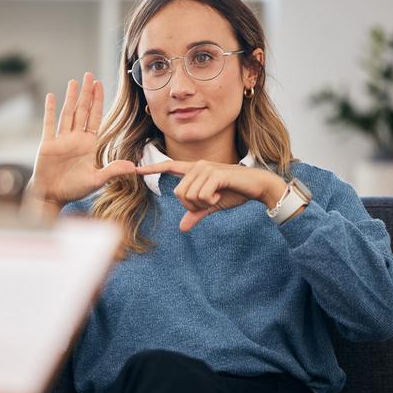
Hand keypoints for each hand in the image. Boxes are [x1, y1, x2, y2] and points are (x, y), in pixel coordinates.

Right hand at [29, 72, 135, 211]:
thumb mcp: (96, 180)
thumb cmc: (73, 190)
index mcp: (88, 144)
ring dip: (71, 97)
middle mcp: (75, 139)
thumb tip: (132, 168)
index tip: (100, 85)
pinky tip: (51, 96)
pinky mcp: (47, 144)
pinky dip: (50, 110)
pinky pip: (49, 123)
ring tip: (74, 81)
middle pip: (82, 111)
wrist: (51, 197)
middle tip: (90, 75)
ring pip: (67, 113)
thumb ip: (112, 171)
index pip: (95, 118)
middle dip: (86, 93)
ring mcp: (61, 140)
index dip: (97, 101)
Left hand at [136, 160, 286, 231]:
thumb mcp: (212, 206)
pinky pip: (201, 194)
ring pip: (188, 195)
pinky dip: (209, 201)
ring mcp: (206, 168)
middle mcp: (198, 166)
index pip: (169, 166)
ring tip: (215, 198)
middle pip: (178, 193)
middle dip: (191, 205)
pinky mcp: (216, 174)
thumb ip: (196, 214)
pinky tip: (219, 196)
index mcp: (194, 170)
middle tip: (207, 203)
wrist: (257, 186)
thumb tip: (182, 227)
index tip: (135, 169)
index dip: (152, 168)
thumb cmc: (234, 192)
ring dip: (201, 204)